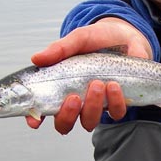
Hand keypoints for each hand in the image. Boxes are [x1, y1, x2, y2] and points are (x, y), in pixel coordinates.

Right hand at [25, 18, 151, 133]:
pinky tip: (114, 85)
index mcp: (60, 87)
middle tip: (74, 97)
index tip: (35, 120)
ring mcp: (96, 104)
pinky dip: (115, 102)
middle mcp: (76, 100)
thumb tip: (36, 59)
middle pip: (64, 124)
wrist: (125, 36)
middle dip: (67, 116)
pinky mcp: (117, 103)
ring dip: (92, 107)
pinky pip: (115, 113)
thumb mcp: (78, 39)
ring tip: (97, 84)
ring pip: (89, 121)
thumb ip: (59, 49)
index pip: (41, 109)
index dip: (35, 118)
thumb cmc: (97, 39)